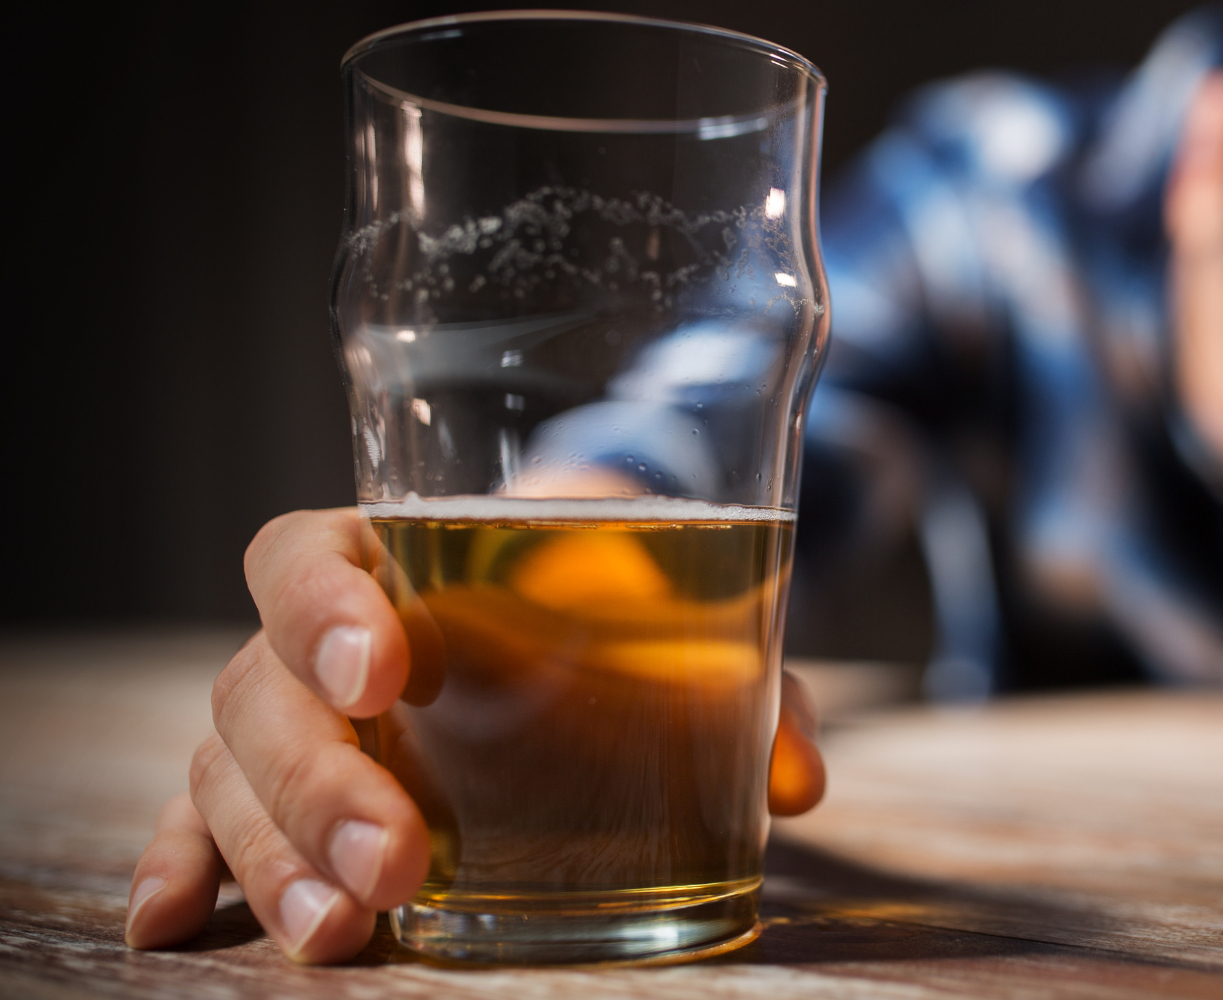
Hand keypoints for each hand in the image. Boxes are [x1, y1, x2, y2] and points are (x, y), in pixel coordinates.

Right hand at [123, 508, 827, 961]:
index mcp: (398, 550)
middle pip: (257, 688)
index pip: (310, 555)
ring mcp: (296, 716)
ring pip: (226, 769)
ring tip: (341, 930)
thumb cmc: (630, 616)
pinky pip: (203, 819)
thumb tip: (797, 782)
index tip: (385, 669)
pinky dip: (185, 867)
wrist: (594, 624)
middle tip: (398, 860)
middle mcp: (324, 632)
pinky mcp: (289, 791)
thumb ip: (755, 691)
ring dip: (269, 854)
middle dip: (316, 781)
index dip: (323, 606)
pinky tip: (167, 926)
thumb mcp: (701, 632)